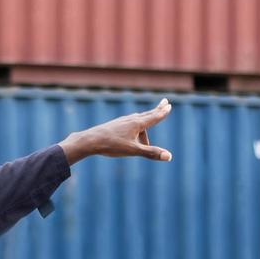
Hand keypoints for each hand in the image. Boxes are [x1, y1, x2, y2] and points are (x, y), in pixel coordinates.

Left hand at [58, 99, 172, 164]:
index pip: (153, 117)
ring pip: (137, 120)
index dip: (162, 113)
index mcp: (137, 124)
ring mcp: (121, 122)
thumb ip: (151, 153)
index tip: (168, 106)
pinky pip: (129, 123)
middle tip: (164, 102)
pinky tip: (131, 131)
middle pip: (147, 114)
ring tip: (147, 134)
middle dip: (156, 109)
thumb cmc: (111, 145)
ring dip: (145, 122)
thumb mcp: (133, 151)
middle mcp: (130, 120)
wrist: (90, 141)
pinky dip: (135, 126)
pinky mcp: (114, 125)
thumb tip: (169, 156)